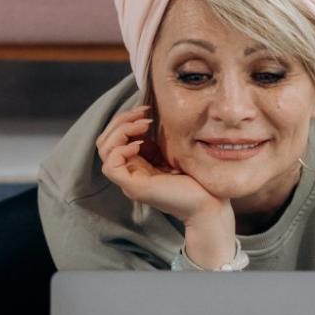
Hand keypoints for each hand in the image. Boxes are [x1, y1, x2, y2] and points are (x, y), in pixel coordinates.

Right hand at [96, 104, 229, 225]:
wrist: (209, 203)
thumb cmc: (196, 179)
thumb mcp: (171, 151)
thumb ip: (156, 139)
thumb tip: (145, 115)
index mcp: (137, 163)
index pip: (113, 137)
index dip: (125, 119)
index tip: (147, 110)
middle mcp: (130, 172)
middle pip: (104, 141)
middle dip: (121, 121)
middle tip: (143, 113)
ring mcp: (130, 182)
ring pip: (104, 151)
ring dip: (120, 131)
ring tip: (143, 125)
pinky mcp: (135, 188)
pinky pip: (110, 167)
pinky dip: (120, 150)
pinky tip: (140, 143)